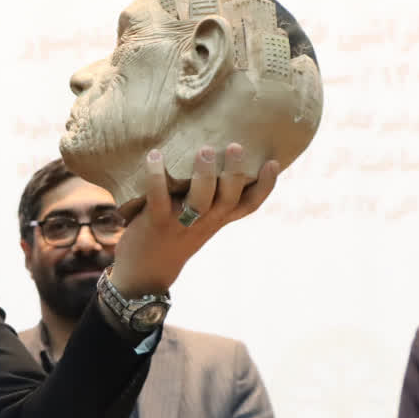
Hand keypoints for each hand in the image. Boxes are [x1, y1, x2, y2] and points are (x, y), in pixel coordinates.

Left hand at [108, 143, 278, 295]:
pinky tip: (155, 155)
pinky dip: (156, 176)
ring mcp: (181, 223)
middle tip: (235, 146)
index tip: (272, 162)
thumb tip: (213, 154)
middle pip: (229, 199)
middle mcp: (206, 221)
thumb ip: (208, 196)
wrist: (145, 271)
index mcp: (219, 219)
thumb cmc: (172, 235)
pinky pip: (159, 198)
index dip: (265, 186)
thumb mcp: (198, 219)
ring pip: (200, 201)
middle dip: (234, 172)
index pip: (250, 205)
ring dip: (203, 174)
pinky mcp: (156, 223)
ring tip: (205, 150)